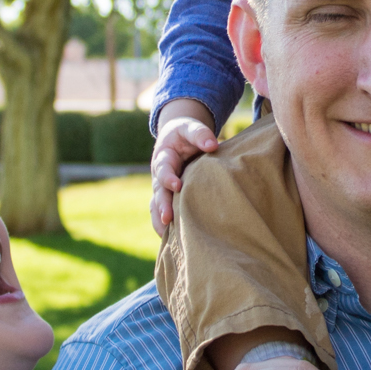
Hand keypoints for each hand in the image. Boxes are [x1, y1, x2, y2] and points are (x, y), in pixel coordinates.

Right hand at [150, 100, 218, 233]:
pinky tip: (172, 241)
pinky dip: (165, 227)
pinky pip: (162, 214)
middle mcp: (159, 176)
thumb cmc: (184, 134)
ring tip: (166, 236)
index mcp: (164, 158)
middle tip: (168, 218)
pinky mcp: (167, 198)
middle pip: (158, 193)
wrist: (176, 139)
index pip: (163, 169)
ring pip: (156, 207)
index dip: (168, 178)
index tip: (177, 186)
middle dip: (162, 206)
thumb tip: (213, 145)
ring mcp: (161, 189)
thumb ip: (200, 134)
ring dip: (160, 220)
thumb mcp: (189, 128)